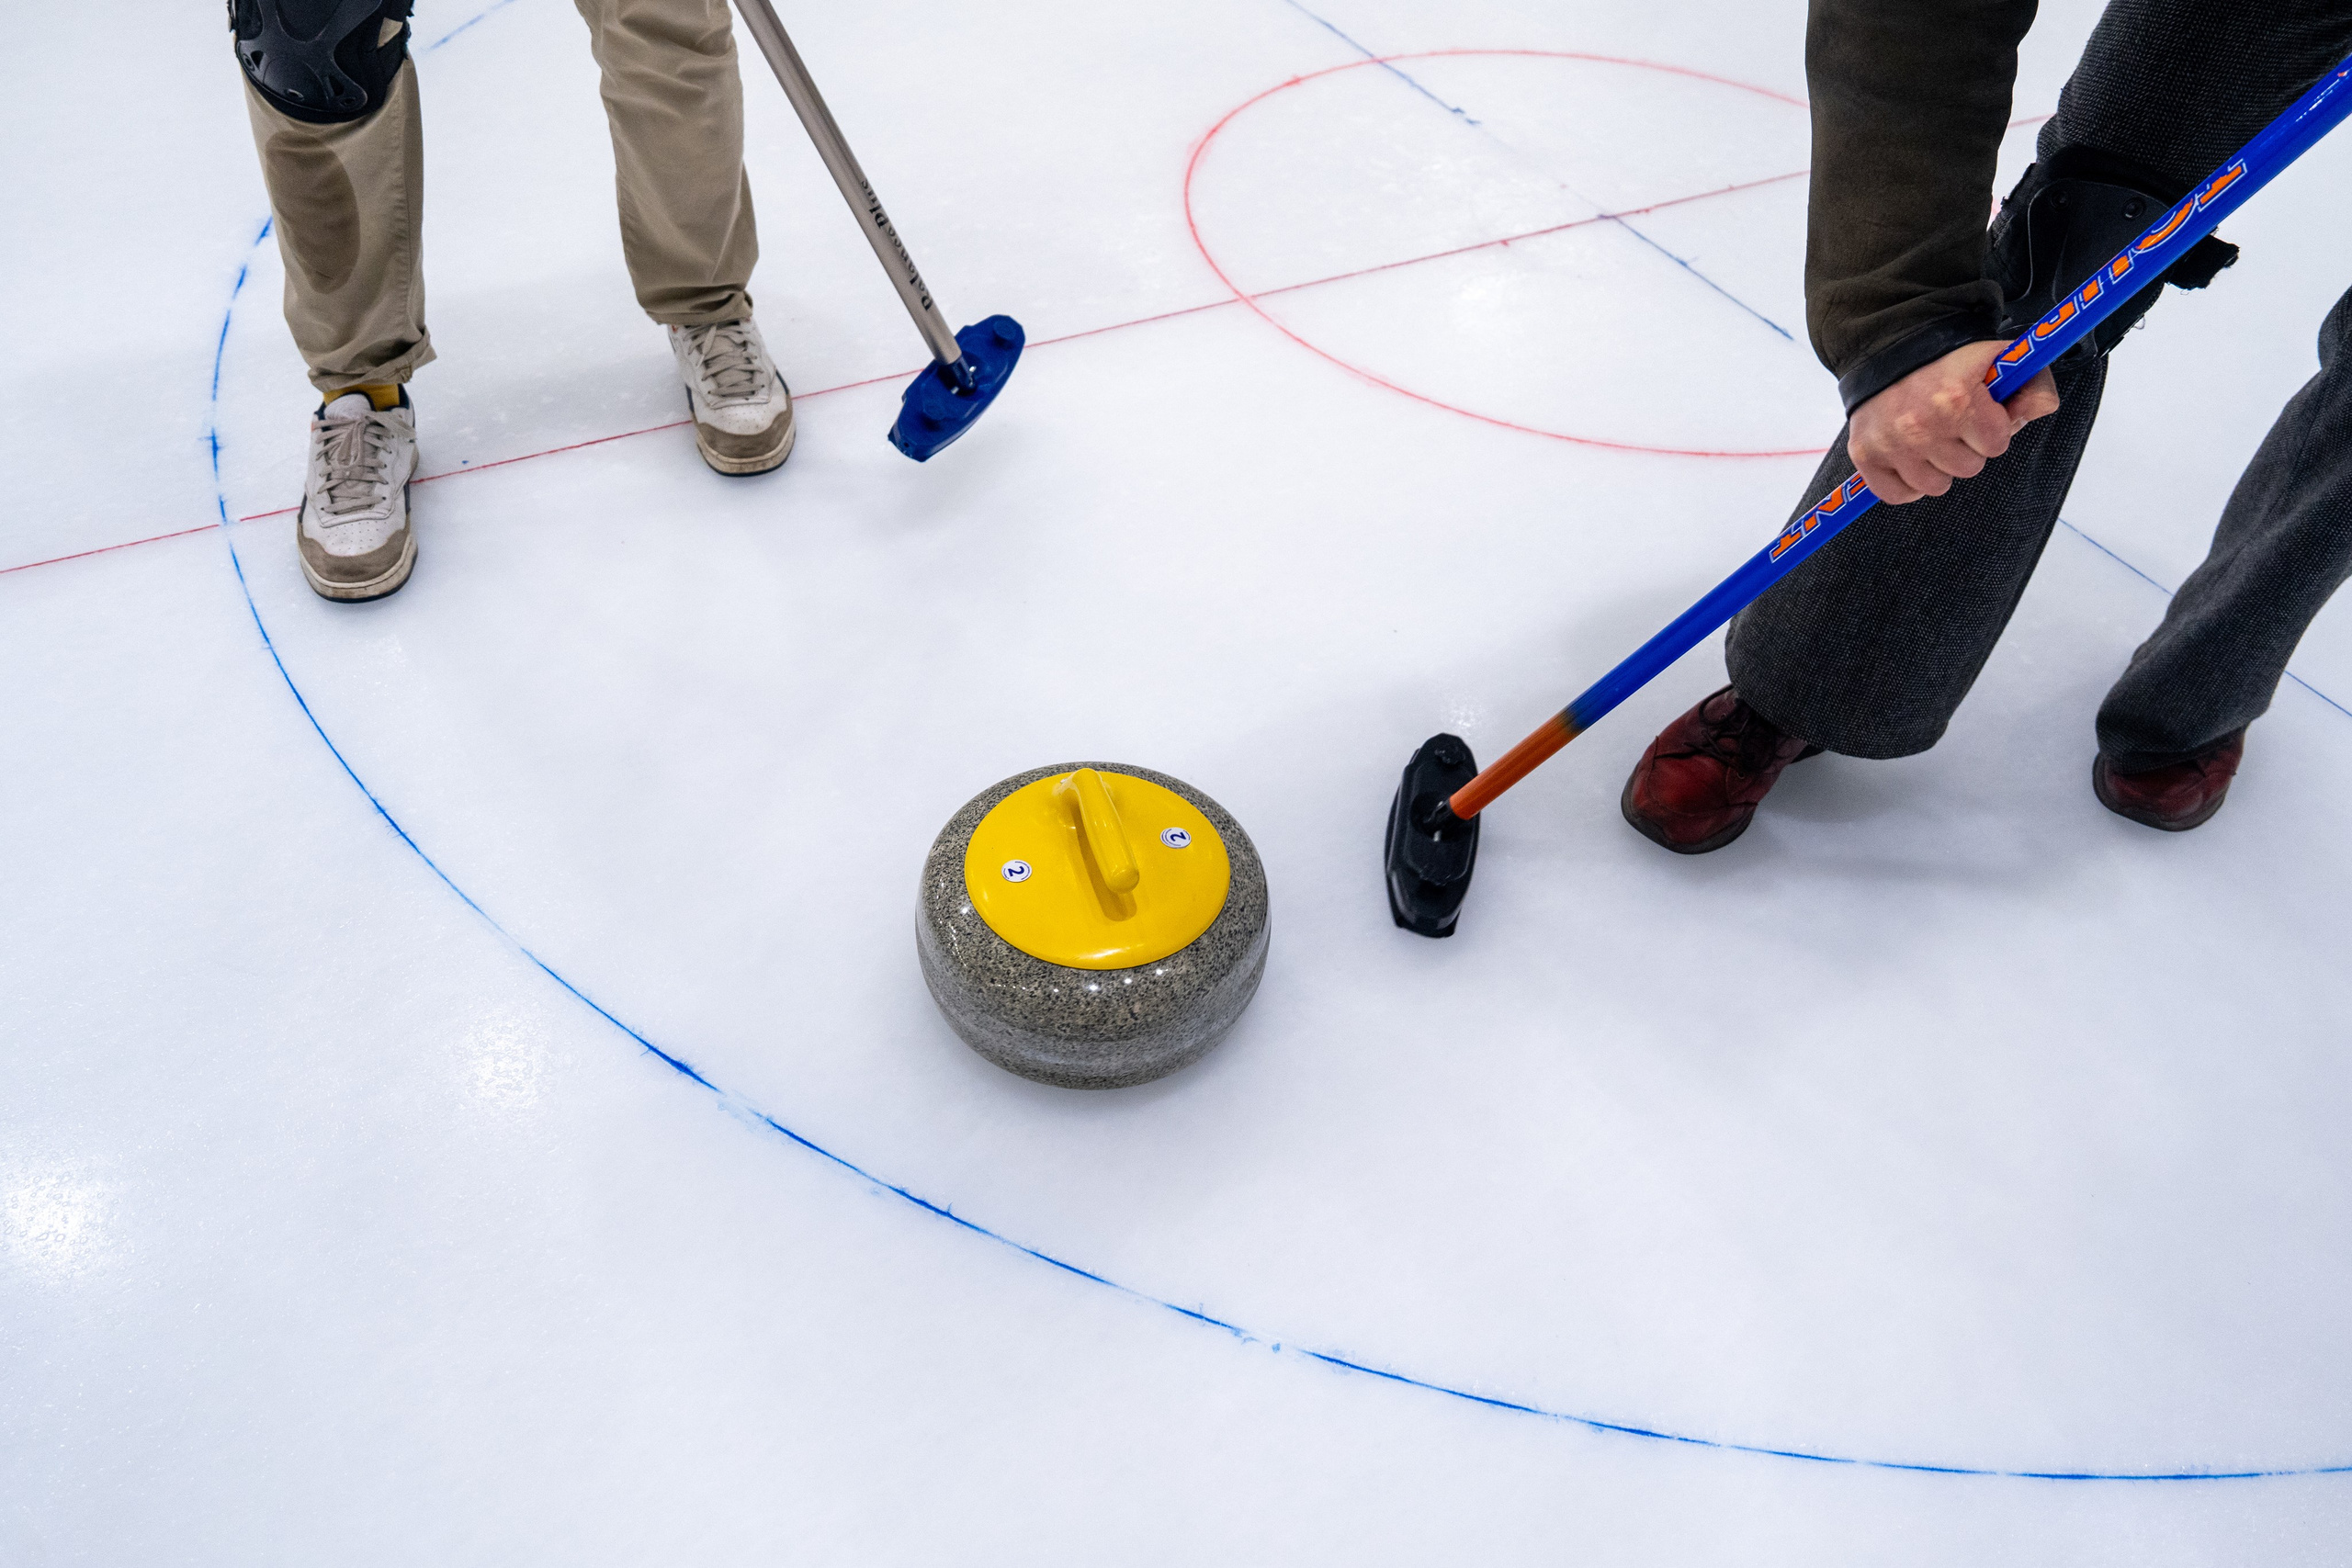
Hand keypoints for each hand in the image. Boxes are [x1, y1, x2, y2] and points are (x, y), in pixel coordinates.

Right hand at [1848, 339, 2061, 503]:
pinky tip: (1910, 458)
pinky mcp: (1865, 455)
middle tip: (1953, 422)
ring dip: (1937, 466)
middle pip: (1968, 468)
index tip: (1980, 411)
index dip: (1992, 428)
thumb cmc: (1946, 359)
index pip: (1996, 445)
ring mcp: (1891, 444)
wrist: (1889, 348)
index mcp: (1957, 400)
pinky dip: (1906, 483)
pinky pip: (1897, 495)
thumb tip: (2033, 415)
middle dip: (1966, 447)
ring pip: (1935, 486)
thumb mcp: (1999, 359)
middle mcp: (1921, 425)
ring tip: (1930, 437)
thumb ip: (2033, 386)